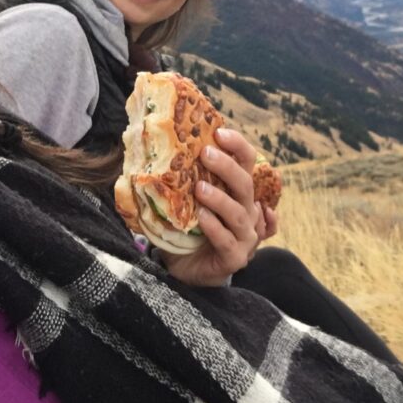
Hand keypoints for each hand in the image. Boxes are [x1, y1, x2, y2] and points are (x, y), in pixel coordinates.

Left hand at [161, 128, 261, 285]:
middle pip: (246, 185)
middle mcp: (248, 212)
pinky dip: (215, 228)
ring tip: (199, 188)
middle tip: (205, 154)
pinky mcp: (236, 258)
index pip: (247, 163)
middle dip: (227, 167)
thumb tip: (154, 150)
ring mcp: (246, 237)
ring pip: (239, 213)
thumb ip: (181, 180)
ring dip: (220, 199)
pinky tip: (201, 218)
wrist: (187, 270)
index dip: (238, 146)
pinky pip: (228, 240)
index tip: (219, 132)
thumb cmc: (188, 230)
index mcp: (239, 193)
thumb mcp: (185, 201)